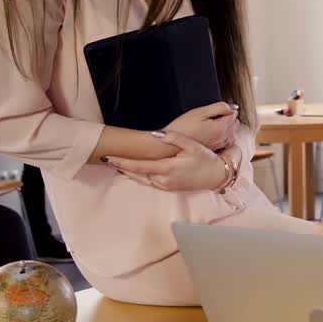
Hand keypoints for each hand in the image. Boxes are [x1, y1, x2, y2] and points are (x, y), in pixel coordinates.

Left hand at [105, 131, 230, 191]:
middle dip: (120, 166)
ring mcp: (165, 185)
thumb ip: (173, 138)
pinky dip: (138, 175)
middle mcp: (163, 180)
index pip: (138, 166)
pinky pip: (148, 182)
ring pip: (141, 179)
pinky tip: (132, 170)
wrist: (216, 176)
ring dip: (127, 172)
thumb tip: (156, 134)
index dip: (121, 162)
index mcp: (167, 168)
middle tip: (105, 158)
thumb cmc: (205, 159)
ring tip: (115, 163)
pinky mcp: (168, 187)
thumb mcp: (192, 145)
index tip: (108, 157)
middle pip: (135, 174)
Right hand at [164, 102, 237, 151]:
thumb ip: (219, 107)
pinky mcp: (214, 148)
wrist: (171, 145)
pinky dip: (223, 135)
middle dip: (228, 116)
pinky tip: (212, 132)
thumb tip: (233, 107)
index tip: (216, 108)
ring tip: (213, 123)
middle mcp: (223, 137)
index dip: (226, 108)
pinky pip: (226, 140)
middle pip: (235, 123)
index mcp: (221, 127)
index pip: (234, 113)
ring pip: (232, 132)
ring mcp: (219, 144)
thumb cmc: (183, 127)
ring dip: (227, 126)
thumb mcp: (200, 112)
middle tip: (213, 114)